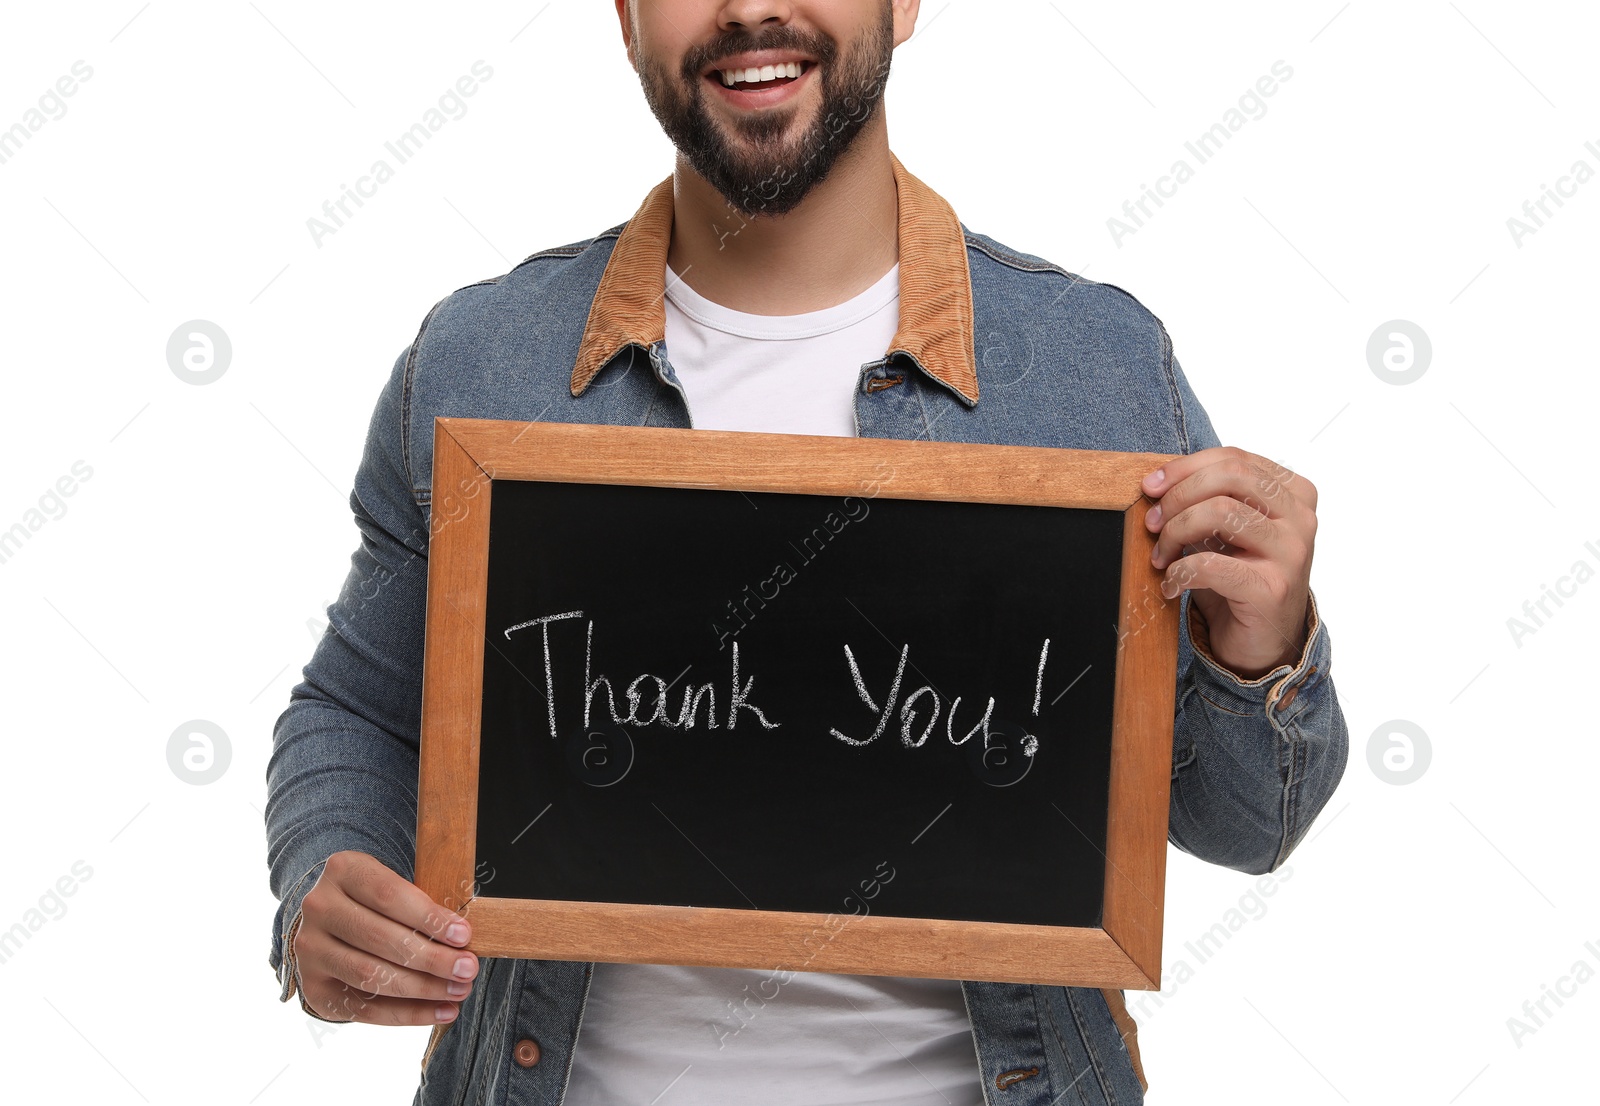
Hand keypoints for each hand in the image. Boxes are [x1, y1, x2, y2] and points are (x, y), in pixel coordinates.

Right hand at [293, 851, 477, 1025]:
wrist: (329, 923)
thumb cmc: (376, 903)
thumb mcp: (393, 887)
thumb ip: (421, 907)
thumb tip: (463, 943)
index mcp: (343, 871)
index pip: (389, 896)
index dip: (429, 918)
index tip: (464, 936)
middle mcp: (319, 908)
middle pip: (381, 938)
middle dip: (432, 958)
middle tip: (468, 969)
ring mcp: (310, 950)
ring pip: (371, 975)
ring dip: (422, 988)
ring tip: (458, 991)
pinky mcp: (314, 987)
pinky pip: (364, 1009)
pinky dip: (408, 1014)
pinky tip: (441, 1011)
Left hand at [1141, 447, 1316, 679]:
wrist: (1264, 643)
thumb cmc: (1241, 579)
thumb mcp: (1227, 531)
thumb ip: (1208, 500)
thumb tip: (1159, 483)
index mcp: (1294, 493)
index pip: (1235, 458)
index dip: (1185, 467)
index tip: (1152, 486)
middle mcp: (1300, 518)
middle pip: (1230, 476)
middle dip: (1179, 495)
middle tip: (1152, 521)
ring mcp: (1291, 553)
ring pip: (1219, 512)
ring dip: (1175, 532)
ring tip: (1160, 556)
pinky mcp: (1272, 588)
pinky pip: (1210, 564)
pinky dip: (1179, 572)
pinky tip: (1171, 585)